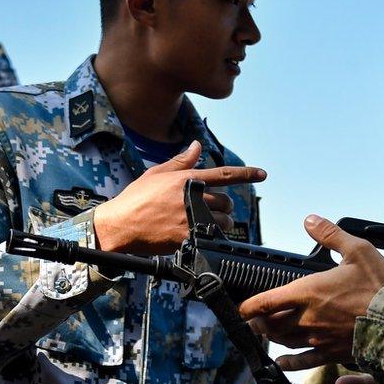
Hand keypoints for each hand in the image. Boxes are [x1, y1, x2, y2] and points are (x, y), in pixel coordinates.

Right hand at [92, 140, 266, 253]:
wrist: (120, 226)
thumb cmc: (135, 199)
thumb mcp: (157, 174)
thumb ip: (181, 161)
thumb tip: (197, 146)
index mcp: (187, 179)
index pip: (224, 174)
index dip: (247, 174)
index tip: (262, 174)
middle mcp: (192, 197)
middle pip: (226, 202)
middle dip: (221, 207)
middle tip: (205, 209)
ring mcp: (191, 219)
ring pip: (223, 221)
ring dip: (218, 223)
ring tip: (201, 224)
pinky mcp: (188, 237)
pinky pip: (211, 237)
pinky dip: (207, 237)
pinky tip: (192, 235)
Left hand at [239, 215, 383, 369]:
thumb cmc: (380, 286)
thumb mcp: (358, 250)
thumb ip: (330, 235)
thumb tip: (309, 220)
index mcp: (309, 292)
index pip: (267, 301)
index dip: (249, 306)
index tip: (241, 307)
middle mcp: (308, 319)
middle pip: (271, 324)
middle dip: (259, 321)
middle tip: (255, 318)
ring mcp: (318, 339)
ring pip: (283, 341)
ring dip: (271, 337)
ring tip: (266, 331)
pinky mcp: (331, 354)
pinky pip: (303, 362)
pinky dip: (289, 362)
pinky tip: (282, 362)